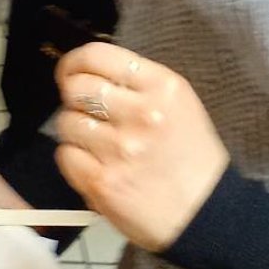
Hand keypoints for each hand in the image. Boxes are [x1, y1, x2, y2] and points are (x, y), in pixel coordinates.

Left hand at [52, 42, 228, 250]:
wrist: (203, 213)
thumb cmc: (190, 159)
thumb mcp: (179, 107)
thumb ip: (137, 87)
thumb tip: (89, 74)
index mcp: (163, 88)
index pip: (98, 55)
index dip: (74, 62)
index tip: (70, 72)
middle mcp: (142, 113)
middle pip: (75, 87)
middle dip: (72, 98)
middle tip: (84, 112)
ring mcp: (119, 148)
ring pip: (66, 121)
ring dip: (74, 131)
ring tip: (97, 144)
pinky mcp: (100, 180)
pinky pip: (64, 155)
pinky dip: (73, 159)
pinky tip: (95, 165)